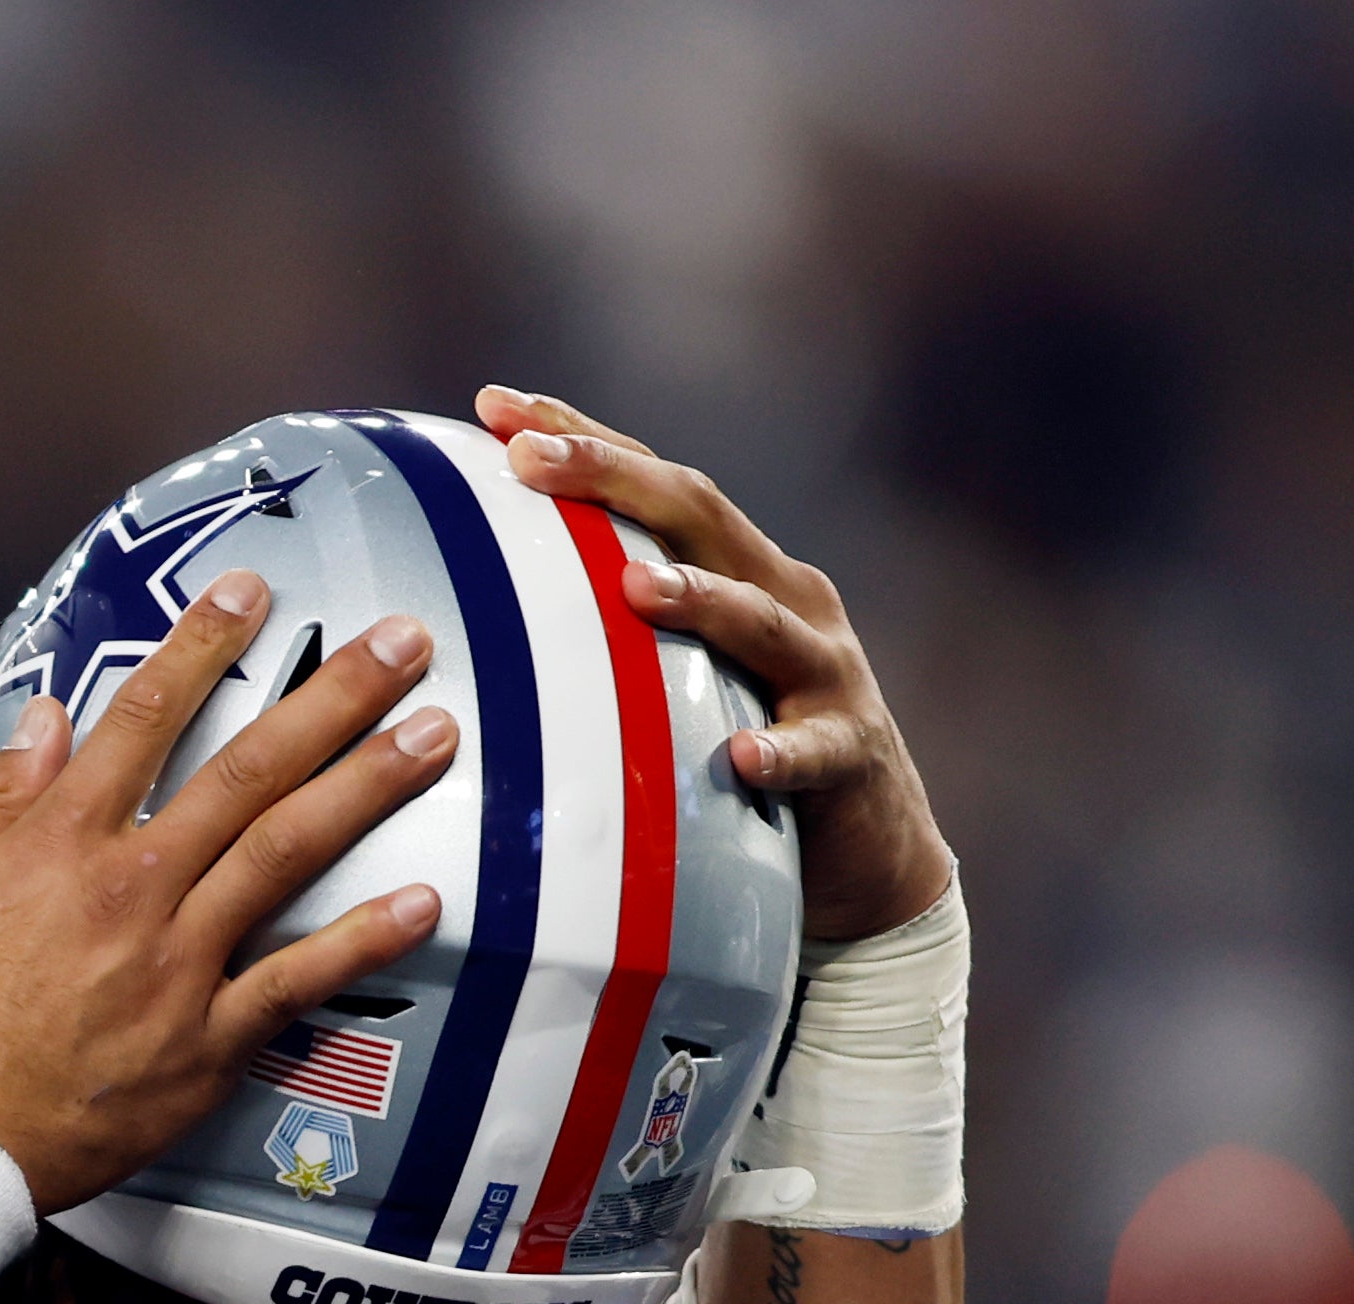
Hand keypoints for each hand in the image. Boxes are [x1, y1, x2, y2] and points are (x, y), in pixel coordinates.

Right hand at [0, 570, 454, 1215]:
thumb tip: (44, 723)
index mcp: (59, 840)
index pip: (144, 715)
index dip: (202, 644)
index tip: (252, 592)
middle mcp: (131, 886)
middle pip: (247, 769)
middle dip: (331, 696)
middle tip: (401, 645)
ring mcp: (176, 962)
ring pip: (286, 852)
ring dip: (366, 786)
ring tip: (432, 736)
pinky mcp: (203, 1041)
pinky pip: (296, 982)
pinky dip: (360, 941)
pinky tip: (419, 901)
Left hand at [478, 389, 952, 946]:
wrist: (874, 848)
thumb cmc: (749, 754)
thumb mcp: (677, 680)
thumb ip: (606, 638)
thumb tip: (478, 621)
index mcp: (738, 569)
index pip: (651, 483)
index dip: (580, 437)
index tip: (492, 405)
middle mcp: (786, 597)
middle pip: (700, 516)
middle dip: (614, 478)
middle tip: (529, 459)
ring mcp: (826, 671)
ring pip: (761, 620)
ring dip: (699, 599)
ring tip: (634, 588)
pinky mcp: (851, 753)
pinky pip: (813, 750)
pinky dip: (778, 750)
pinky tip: (742, 758)